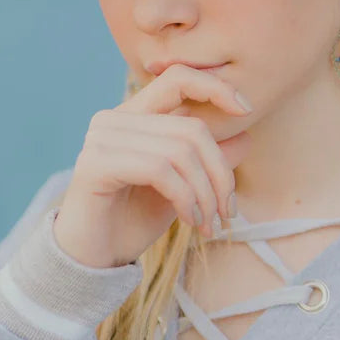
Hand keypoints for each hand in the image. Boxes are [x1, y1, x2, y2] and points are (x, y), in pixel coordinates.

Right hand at [52, 65, 253, 266]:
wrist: (92, 261)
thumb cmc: (133, 221)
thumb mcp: (182, 188)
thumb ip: (206, 160)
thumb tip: (247, 135)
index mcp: (133, 115)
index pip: (177, 78)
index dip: (216, 86)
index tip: (247, 111)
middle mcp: (113, 119)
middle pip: (191, 127)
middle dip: (220, 173)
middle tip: (227, 212)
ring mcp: (101, 138)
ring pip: (180, 151)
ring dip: (205, 194)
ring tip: (210, 224)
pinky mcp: (95, 164)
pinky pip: (160, 170)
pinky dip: (185, 198)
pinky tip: (190, 221)